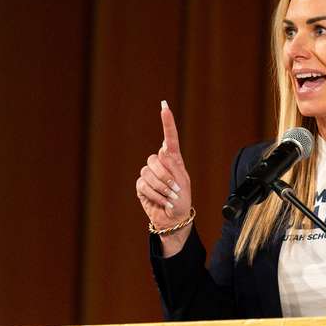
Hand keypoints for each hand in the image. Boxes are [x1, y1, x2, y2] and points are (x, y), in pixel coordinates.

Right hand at [136, 101, 193, 254]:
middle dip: (165, 176)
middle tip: (175, 190)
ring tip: (170, 197)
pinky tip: (161, 201)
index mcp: (173, 159)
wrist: (174, 219)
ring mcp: (149, 174)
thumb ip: (173, 167)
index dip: (167, 122)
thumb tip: (161, 151)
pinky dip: (154, 195)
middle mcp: (160, 163)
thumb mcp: (184, 182)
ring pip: (148, 173)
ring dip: (161, 188)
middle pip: (155, 159)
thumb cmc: (182, 200)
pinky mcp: (141, 185)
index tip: (164, 106)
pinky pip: (143, 185)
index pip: (170, 137)